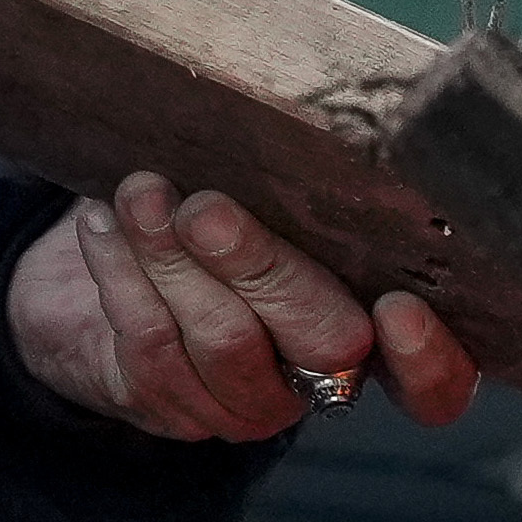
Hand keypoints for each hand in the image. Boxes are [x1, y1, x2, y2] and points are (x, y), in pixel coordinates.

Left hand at [3, 176, 483, 444]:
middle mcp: (322, 380)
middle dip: (264, 266)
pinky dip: (123, 274)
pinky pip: (152, 345)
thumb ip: (302, 179)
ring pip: (226, 341)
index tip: (399, 307)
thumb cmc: (209, 213)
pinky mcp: (171, 409)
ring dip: (176, 259)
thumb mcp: (266, 192)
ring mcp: (246, 404)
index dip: (429, 359)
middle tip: (207, 207)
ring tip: (140, 193)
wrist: (87, 279)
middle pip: (325, 344)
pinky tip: (104, 225)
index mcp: (375, 330)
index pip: (435, 385)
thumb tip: (311, 113)